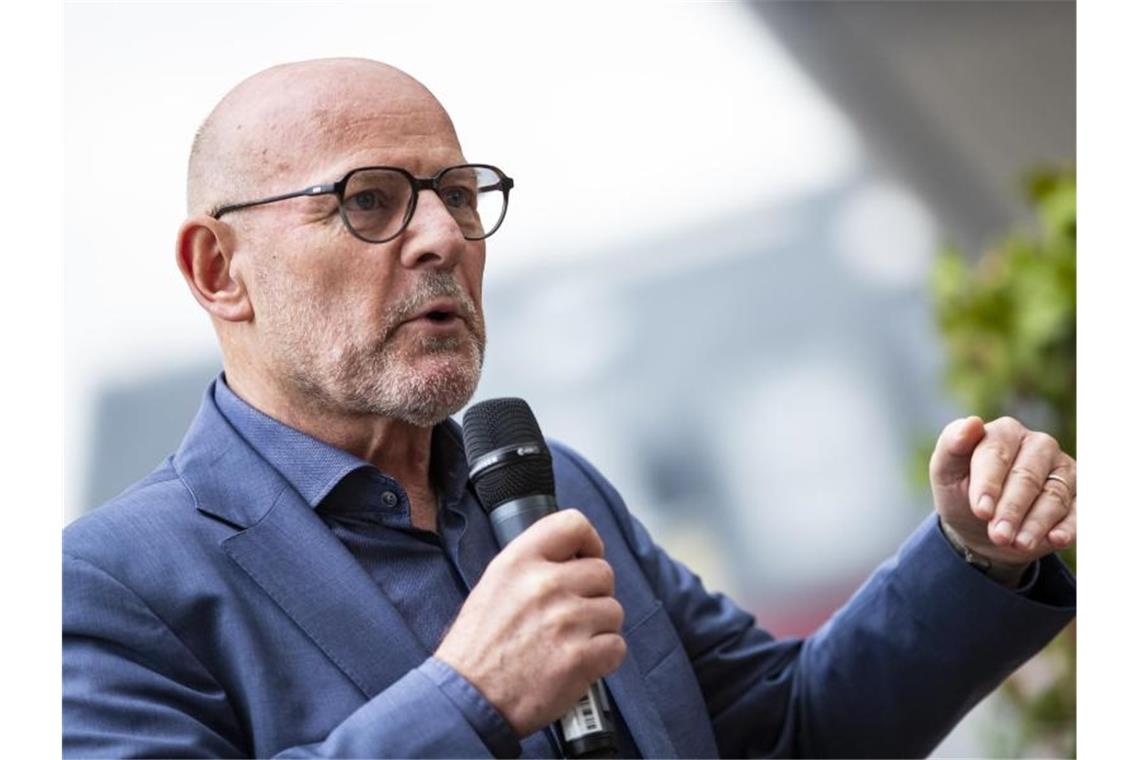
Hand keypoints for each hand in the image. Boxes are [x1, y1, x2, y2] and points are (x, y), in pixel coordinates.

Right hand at [434, 509, 625, 737]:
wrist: (468, 700)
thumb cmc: (478, 647)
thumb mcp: (493, 586)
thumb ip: (532, 565)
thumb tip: (572, 558)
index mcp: (520, 562)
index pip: (573, 524)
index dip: (588, 542)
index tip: (586, 557)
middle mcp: (545, 585)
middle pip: (603, 572)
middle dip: (594, 594)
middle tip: (573, 614)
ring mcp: (566, 621)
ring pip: (613, 611)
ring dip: (599, 628)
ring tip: (570, 642)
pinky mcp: (580, 658)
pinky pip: (616, 646)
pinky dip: (603, 658)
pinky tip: (579, 663)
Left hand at [930, 416, 1075, 568]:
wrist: (980, 526)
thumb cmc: (960, 490)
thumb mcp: (945, 472)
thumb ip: (952, 445)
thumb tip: (972, 423)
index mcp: (1005, 432)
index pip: (997, 455)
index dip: (989, 484)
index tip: (980, 511)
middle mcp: (1039, 445)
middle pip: (1027, 477)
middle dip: (1012, 509)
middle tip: (999, 536)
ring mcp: (1063, 469)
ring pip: (1054, 496)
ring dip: (1036, 523)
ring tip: (1018, 544)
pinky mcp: (1080, 495)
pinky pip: (1080, 511)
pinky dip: (1070, 527)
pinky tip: (1056, 540)